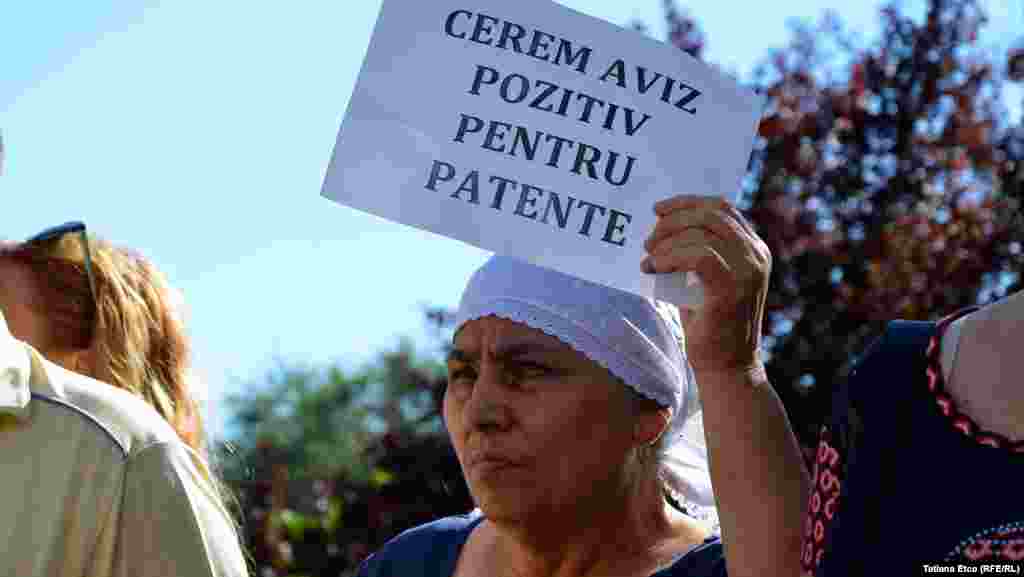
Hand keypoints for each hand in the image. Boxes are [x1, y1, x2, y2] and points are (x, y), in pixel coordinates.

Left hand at [641, 195, 769, 374]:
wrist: (726, 365)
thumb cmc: (708, 322)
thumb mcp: (701, 278)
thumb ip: (692, 251)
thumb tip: (659, 227)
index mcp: (753, 248)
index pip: (722, 207)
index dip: (688, 202)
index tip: (659, 209)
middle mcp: (756, 254)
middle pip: (711, 214)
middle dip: (673, 220)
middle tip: (648, 240)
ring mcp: (748, 270)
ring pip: (702, 233)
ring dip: (667, 241)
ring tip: (648, 258)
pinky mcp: (733, 287)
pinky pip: (699, 256)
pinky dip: (671, 257)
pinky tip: (655, 268)